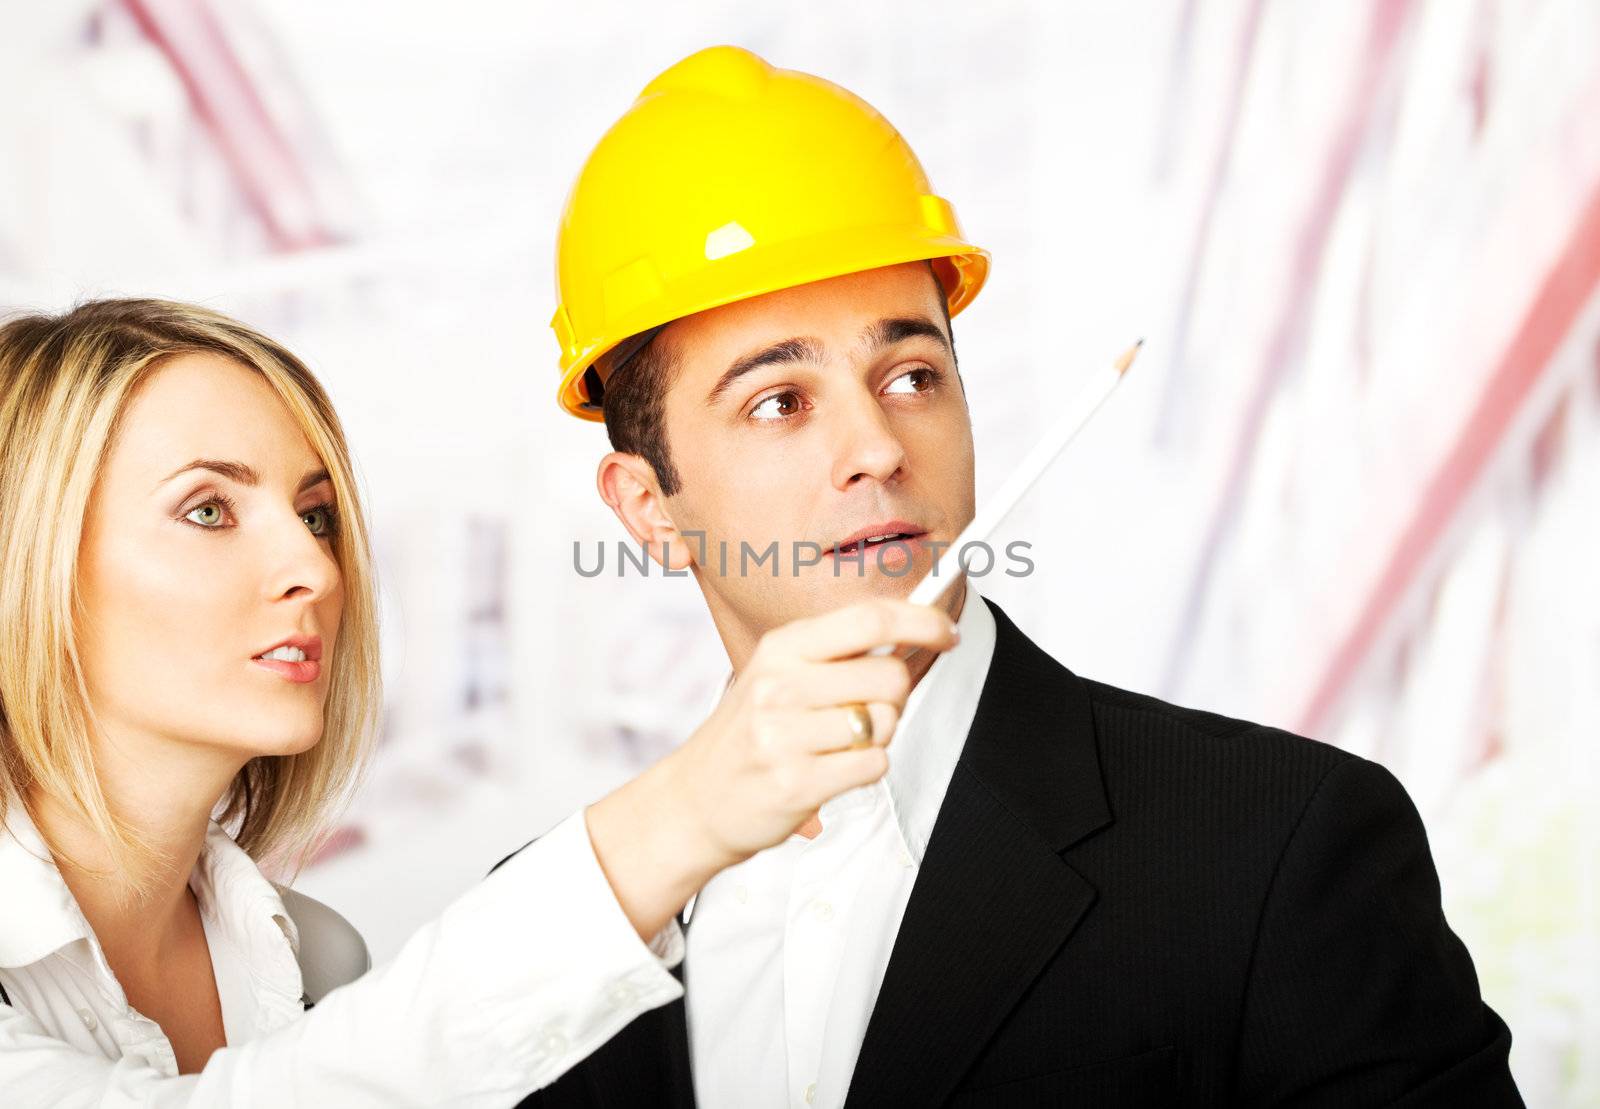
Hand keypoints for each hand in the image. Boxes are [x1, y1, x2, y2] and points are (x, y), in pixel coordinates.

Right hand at [586, 599, 958, 939]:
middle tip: (865, 710)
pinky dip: (865, 769)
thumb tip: (913, 629)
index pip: (868, 618)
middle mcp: (780, 685)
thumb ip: (836, 653)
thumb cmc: (749, 734)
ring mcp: (785, 735)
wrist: (695, 800)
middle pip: (889, 675)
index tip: (947, 632)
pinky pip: (872, 765)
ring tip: (837, 744)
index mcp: (781, 647)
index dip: (921, 621)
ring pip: (884, 722)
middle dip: (895, 696)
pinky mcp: (795, 782)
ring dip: (877, 737)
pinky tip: (831, 770)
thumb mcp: (778, 674)